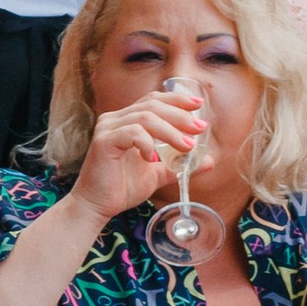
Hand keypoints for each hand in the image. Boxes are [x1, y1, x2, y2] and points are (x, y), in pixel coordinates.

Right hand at [71, 79, 204, 231]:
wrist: (97, 205)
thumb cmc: (122, 188)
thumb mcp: (157, 173)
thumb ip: (179, 164)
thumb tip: (210, 161)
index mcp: (126, 121)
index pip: (153, 100)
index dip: (176, 100)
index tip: (198, 105)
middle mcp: (114, 119)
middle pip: (152, 106)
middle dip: (180, 116)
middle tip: (199, 128)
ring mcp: (107, 129)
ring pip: (145, 118)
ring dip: (170, 131)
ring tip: (187, 146)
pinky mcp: (103, 141)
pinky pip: (132, 133)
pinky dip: (148, 143)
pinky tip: (154, 159)